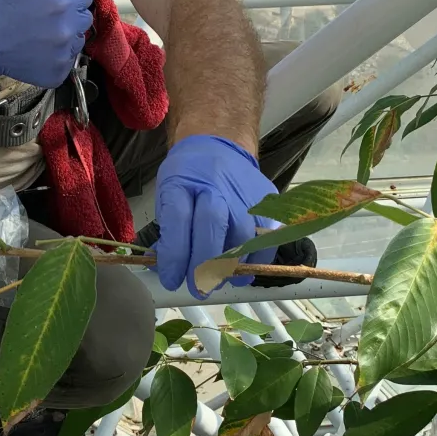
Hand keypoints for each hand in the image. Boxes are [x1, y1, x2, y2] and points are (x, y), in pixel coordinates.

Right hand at [0, 0, 93, 87]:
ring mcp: (62, 54)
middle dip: (68, 15)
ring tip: (40, 33)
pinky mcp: (55, 73)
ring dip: (64, 37)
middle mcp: (68, 30)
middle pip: (83, 19)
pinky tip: (38, 50)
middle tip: (44, 16)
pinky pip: (66, 63)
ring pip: (76, 41)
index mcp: (64, 3)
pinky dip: (56, 59)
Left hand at [154, 134, 276, 297]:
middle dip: (203, 266)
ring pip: (242, 237)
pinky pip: (265, 241)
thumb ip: (168, 232)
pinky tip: (239, 271)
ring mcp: (245, 193)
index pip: (178, 219)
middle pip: (212, 226)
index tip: (171, 279)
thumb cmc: (189, 176)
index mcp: (183, 179)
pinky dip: (253, 262)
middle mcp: (215, 184)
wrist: (220, 147)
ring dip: (229, 268)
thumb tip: (168, 270)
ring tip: (217, 280)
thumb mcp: (168, 194)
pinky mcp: (268, 203)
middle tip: (197, 288)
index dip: (175, 254)